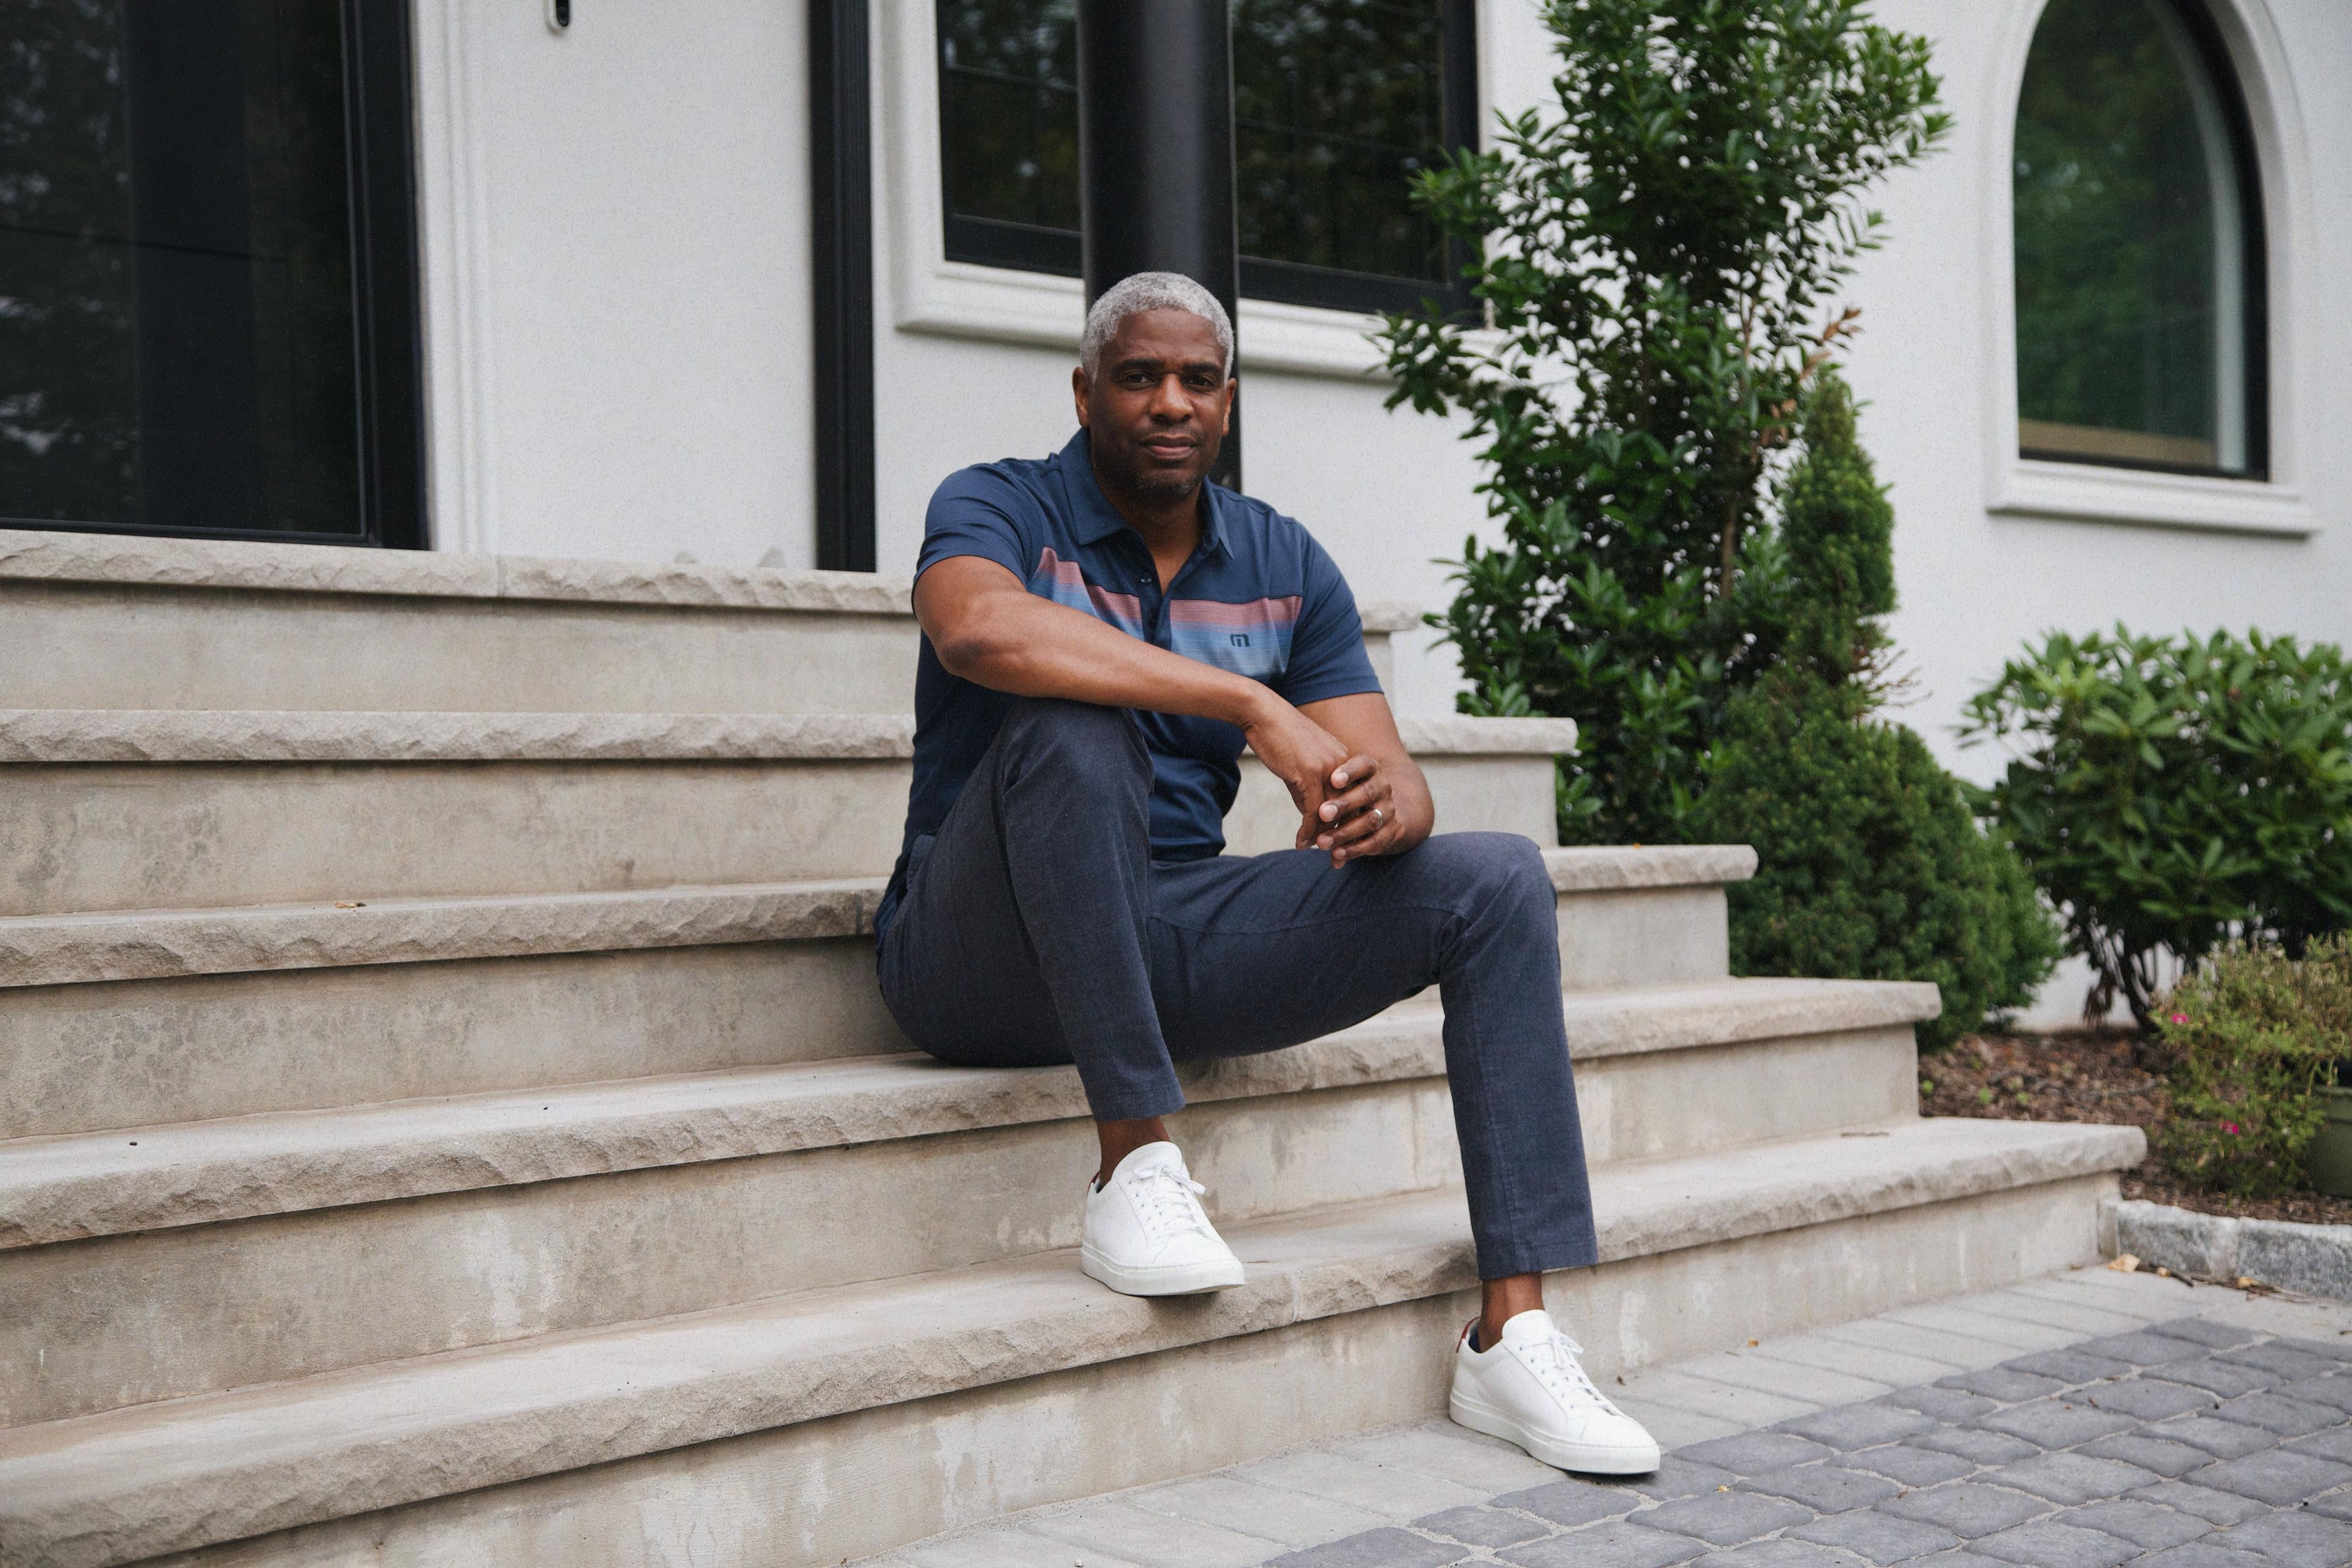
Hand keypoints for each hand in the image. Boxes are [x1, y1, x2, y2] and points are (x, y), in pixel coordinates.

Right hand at [1240, 697, 1352, 850]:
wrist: (1263, 714)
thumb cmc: (1278, 737)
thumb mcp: (1299, 766)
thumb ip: (1308, 791)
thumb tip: (1310, 817)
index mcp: (1345, 761)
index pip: (1354, 799)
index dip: (1350, 823)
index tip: (1345, 844)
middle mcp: (1343, 765)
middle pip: (1349, 809)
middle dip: (1345, 836)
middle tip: (1339, 858)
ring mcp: (1329, 769)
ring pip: (1332, 813)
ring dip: (1326, 837)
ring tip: (1321, 854)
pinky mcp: (1311, 774)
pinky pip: (1314, 810)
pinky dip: (1308, 830)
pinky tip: (1302, 842)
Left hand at [1306, 754, 1405, 866]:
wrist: (1379, 808)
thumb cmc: (1346, 790)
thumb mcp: (1336, 782)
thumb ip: (1324, 784)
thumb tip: (1296, 786)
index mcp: (1370, 770)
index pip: (1363, 765)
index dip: (1350, 772)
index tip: (1332, 779)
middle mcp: (1382, 788)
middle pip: (1366, 793)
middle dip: (1344, 804)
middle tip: (1322, 813)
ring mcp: (1387, 810)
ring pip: (1369, 820)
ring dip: (1345, 832)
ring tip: (1322, 841)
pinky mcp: (1388, 832)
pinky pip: (1374, 841)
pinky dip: (1354, 848)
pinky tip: (1336, 853)